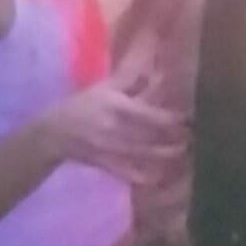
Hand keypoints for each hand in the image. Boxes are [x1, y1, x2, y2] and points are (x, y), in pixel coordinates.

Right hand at [49, 78, 186, 182]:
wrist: (53, 133)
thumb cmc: (81, 106)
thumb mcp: (103, 88)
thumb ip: (128, 79)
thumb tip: (154, 69)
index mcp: (114, 107)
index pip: (147, 114)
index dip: (169, 118)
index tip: (187, 118)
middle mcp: (114, 128)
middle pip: (149, 136)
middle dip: (172, 138)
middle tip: (192, 136)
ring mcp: (109, 149)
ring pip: (142, 155)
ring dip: (164, 155)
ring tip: (183, 152)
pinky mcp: (105, 164)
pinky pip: (127, 173)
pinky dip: (143, 176)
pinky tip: (159, 176)